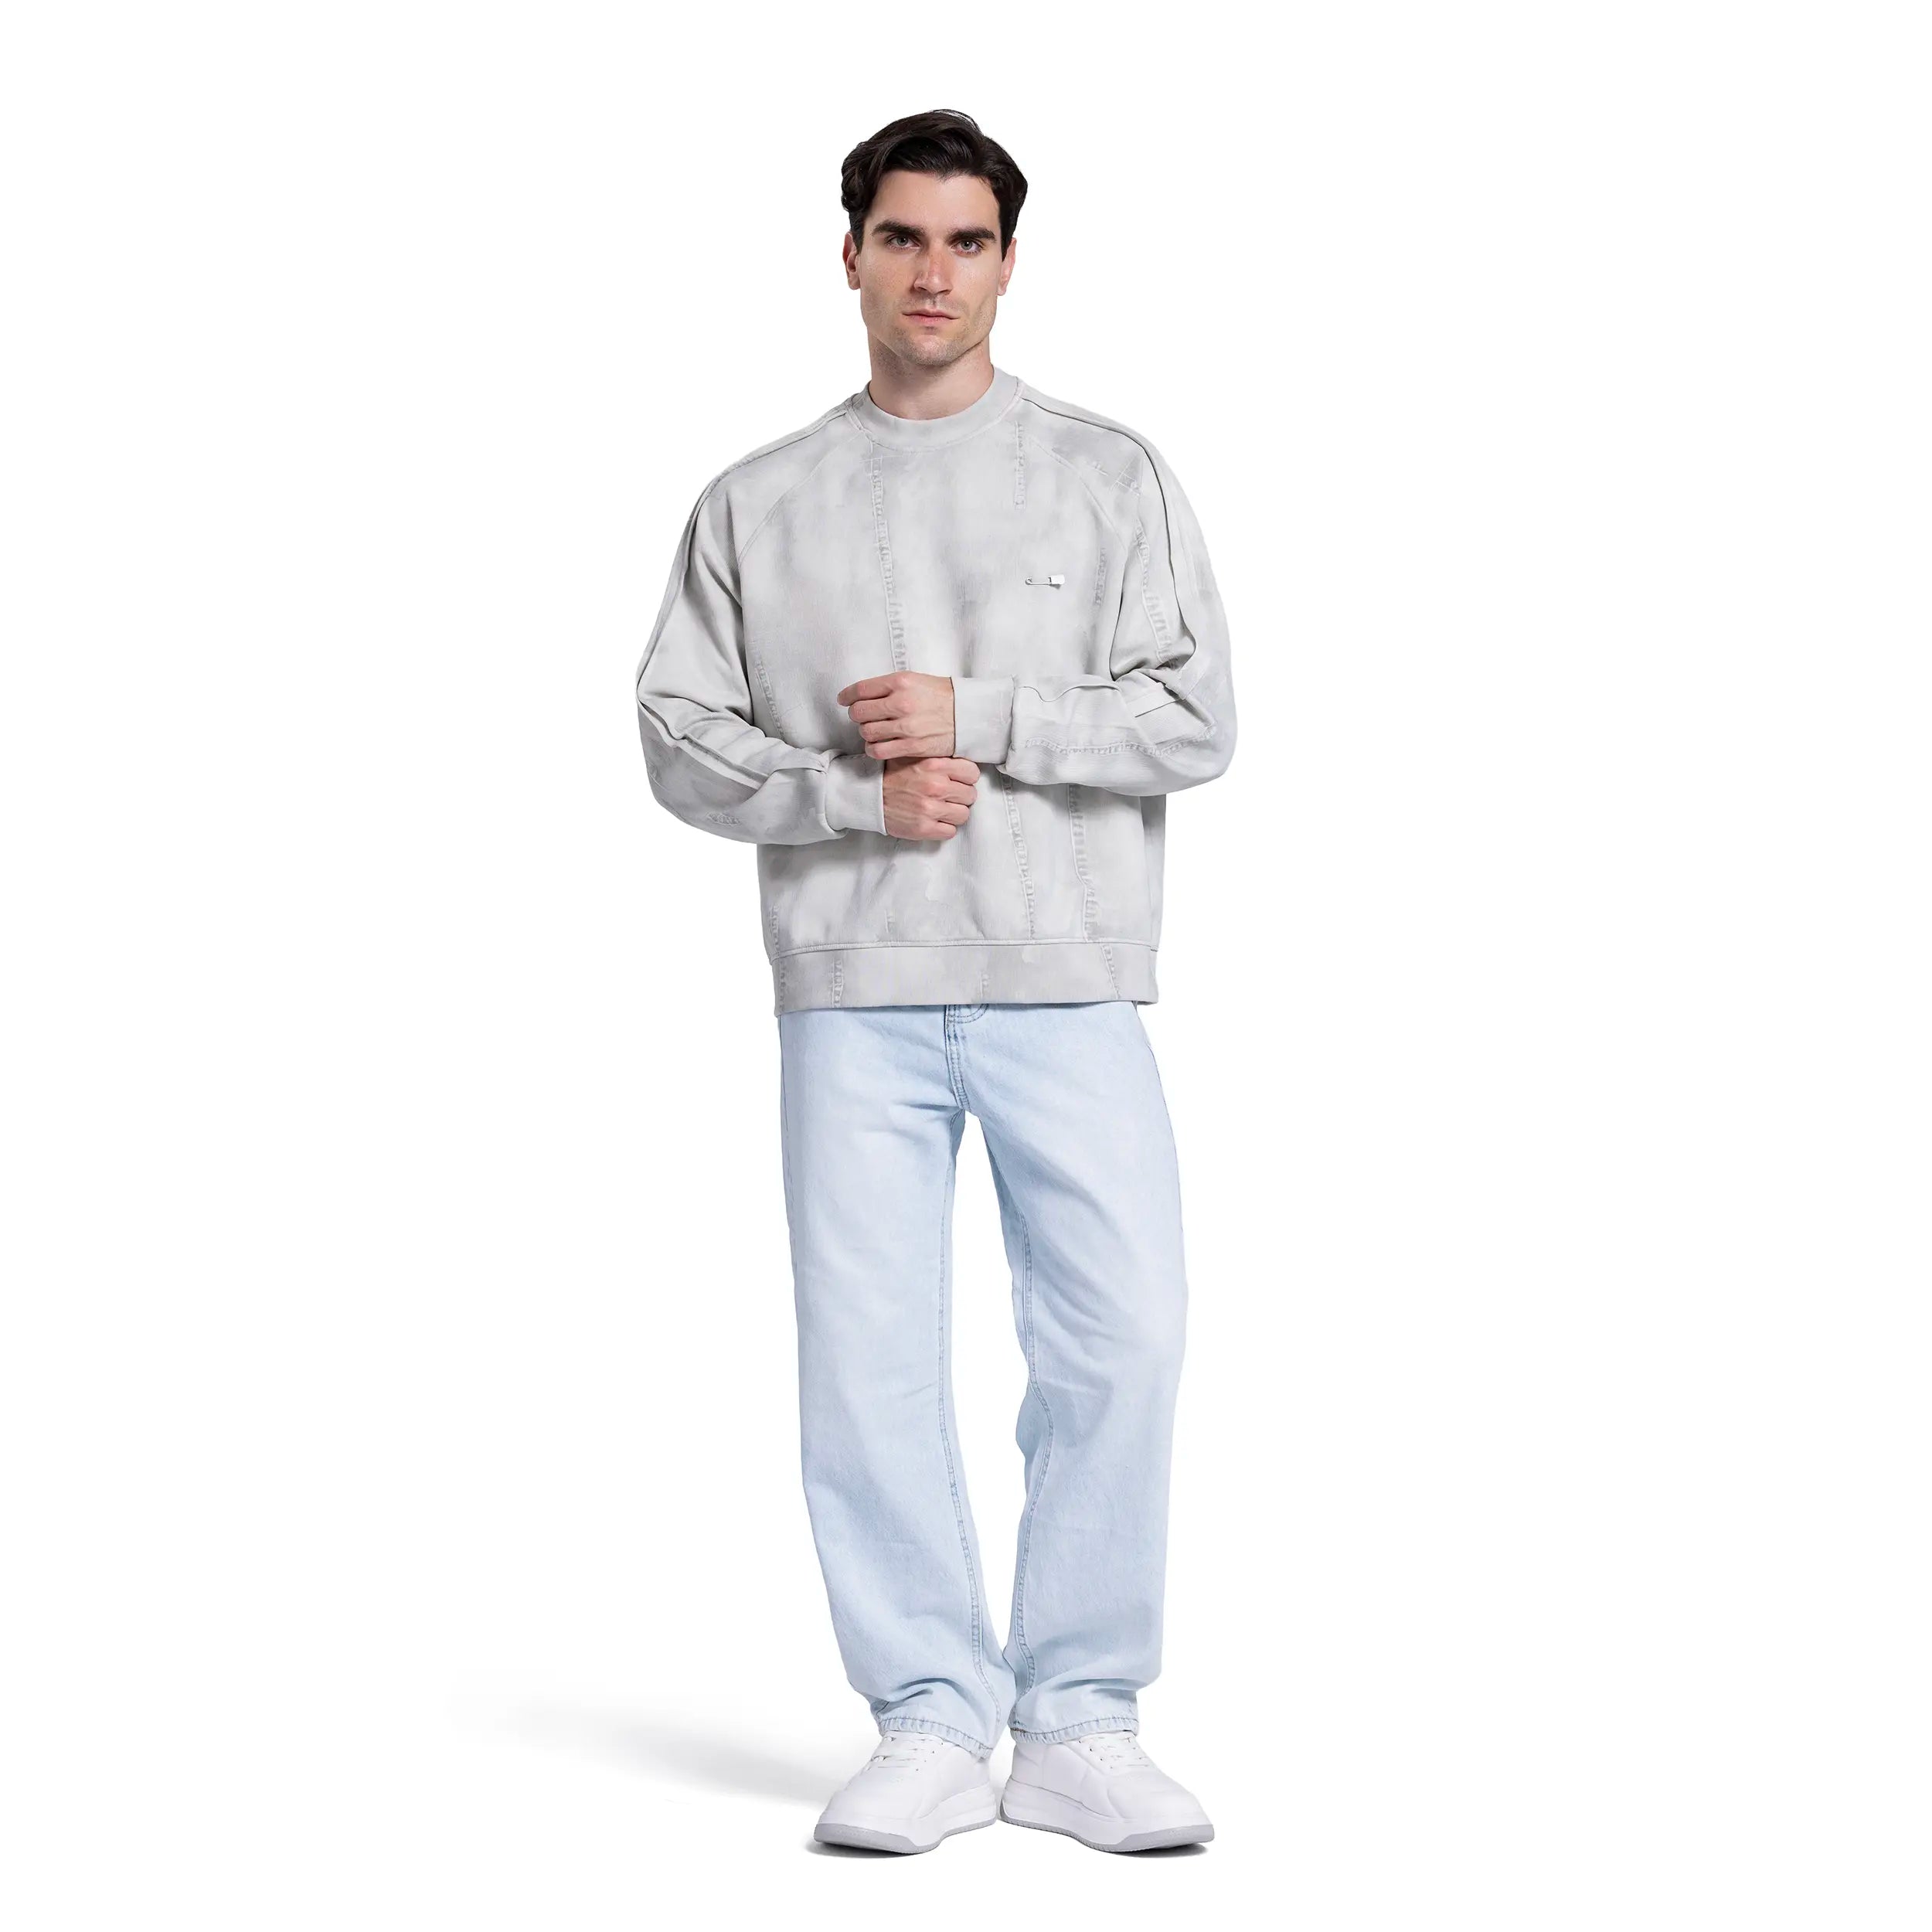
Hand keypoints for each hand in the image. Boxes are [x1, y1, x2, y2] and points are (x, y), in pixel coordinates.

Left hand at [838, 671, 956, 759]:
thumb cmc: (942, 696)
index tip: (844, 700)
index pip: (861, 689)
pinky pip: (878, 751)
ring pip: (867, 732)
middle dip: (857, 715)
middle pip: (859, 712)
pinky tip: (878, 745)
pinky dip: (873, 749)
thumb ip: (889, 686)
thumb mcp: (916, 680)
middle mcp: (901, 703)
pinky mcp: (911, 746)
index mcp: (900, 682)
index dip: (847, 696)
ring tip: (874, 730)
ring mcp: (906, 727)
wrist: (969, 715)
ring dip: (866, 732)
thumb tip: (861, 694)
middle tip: (863, 716)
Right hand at [882, 756, 979, 840]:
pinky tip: (934, 821)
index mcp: (935, 765)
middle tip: (948, 797)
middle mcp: (935, 786)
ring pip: (963, 814)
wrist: (868, 795)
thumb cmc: (892, 775)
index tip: (959, 781)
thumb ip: (939, 757)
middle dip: (960, 796)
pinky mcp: (924, 828)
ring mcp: (930, 809)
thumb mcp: (914, 755)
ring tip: (941, 809)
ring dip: (954, 813)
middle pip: (970, 795)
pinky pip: (950, 831)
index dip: (966, 778)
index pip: (972, 773)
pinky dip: (944, 828)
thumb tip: (961, 761)